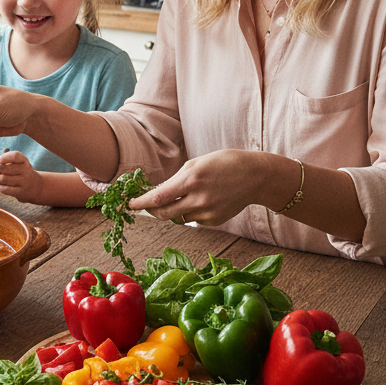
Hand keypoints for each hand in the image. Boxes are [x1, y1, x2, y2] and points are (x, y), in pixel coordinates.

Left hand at [0, 150, 41, 203]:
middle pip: (4, 168)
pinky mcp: (21, 192)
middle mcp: (26, 171)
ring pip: (3, 179)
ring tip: (2, 180)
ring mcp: (24, 182)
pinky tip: (4, 187)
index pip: (15, 156)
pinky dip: (1, 187)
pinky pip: (5, 189)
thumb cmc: (23, 173)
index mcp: (25, 161)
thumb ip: (9, 159)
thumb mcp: (20, 164)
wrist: (37, 187)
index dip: (4, 157)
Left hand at [129, 150, 266, 225]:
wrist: (256, 176)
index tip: (129, 205)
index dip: (141, 203)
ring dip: (173, 209)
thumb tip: (156, 195)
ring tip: (187, 195)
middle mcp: (198, 199)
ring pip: (178, 217)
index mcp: (191, 180)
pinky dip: (190, 212)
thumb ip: (176, 180)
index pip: (158, 198)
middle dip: (151, 210)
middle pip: (163, 213)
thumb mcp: (196, 164)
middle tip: (146, 205)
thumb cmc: (224, 163)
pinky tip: (204, 200)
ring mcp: (207, 212)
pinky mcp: (214, 220)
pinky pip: (193, 219)